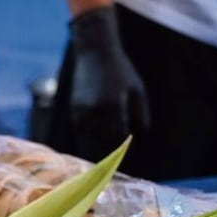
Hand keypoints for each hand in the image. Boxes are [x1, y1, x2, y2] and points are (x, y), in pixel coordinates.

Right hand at [69, 6, 149, 151]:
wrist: (95, 50)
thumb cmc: (120, 67)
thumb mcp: (137, 86)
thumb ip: (140, 109)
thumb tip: (143, 130)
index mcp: (115, 104)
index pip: (119, 134)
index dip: (122, 148)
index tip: (125, 158)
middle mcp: (97, 109)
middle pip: (103, 139)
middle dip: (108, 151)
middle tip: (112, 166)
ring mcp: (83, 108)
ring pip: (88, 137)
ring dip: (95, 147)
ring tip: (100, 159)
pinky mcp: (74, 107)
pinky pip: (80, 129)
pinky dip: (85, 137)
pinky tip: (90, 143)